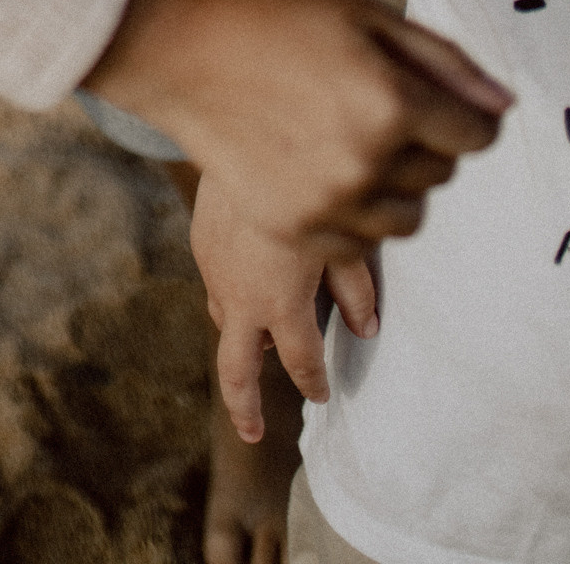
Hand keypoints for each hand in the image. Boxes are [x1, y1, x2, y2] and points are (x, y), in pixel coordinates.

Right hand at [87, 0, 509, 258]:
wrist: (186, 53)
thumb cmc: (281, 22)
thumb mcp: (369, 18)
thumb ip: (446, 63)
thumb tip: (503, 109)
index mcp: (392, 100)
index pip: (476, 136)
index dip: (466, 118)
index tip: (442, 106)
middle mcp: (368, 160)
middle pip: (441, 176)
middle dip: (424, 145)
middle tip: (378, 109)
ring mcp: (330, 203)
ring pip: (406, 218)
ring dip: (394, 185)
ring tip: (350, 141)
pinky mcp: (296, 231)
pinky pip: (359, 242)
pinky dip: (354, 214)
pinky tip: (321, 169)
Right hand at [193, 171, 378, 440]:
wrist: (240, 135)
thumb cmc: (304, 185)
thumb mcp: (342, 235)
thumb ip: (355, 284)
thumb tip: (367, 328)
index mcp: (280, 303)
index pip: (302, 361)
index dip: (315, 382)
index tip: (324, 393)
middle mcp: (241, 297)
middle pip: (236, 371)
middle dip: (246, 407)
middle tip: (253, 433)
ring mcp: (216, 271)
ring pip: (225, 324)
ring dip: (243, 342)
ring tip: (260, 348)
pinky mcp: (202, 243)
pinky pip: (217, 284)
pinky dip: (234, 297)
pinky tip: (249, 280)